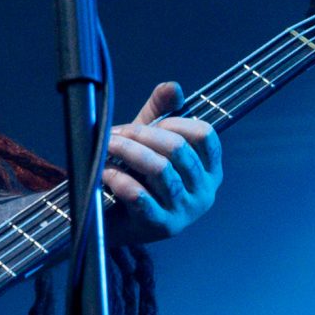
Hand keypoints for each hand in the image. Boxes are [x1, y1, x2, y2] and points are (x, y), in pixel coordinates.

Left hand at [103, 81, 222, 244]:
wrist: (115, 222)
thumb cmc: (138, 176)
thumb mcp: (150, 140)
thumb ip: (161, 111)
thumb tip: (173, 88)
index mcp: (209, 169)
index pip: (205, 135)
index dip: (174, 122)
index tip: (147, 124)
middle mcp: (204, 191)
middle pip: (178, 149)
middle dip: (141, 135)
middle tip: (115, 134)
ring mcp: (185, 211)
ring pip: (159, 170)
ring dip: (127, 152)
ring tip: (107, 147)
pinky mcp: (161, 226)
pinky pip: (139, 195)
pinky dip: (118, 178)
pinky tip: (105, 172)